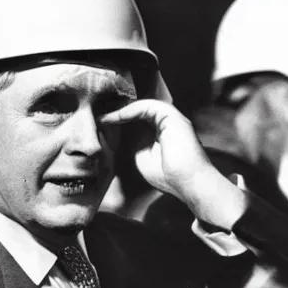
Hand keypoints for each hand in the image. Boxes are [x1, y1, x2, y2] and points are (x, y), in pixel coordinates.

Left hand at [102, 100, 246, 228]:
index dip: (121, 120)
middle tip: (99, 116)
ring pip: (143, 106)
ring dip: (121, 110)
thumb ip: (134, 143)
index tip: (102, 124)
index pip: (139, 120)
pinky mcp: (171, 116)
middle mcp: (167, 123)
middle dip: (119, 112)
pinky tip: (116, 117)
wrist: (187, 182)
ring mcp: (171, 118)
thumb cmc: (168, 176)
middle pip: (140, 110)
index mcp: (162, 133)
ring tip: (104, 117)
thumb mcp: (142, 157)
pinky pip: (146, 107)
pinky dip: (130, 110)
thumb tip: (119, 131)